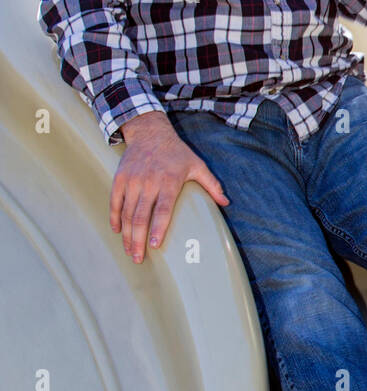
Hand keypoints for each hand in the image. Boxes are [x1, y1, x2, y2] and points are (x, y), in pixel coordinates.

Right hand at [110, 111, 229, 263]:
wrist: (150, 132)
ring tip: (129, 251)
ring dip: (126, 234)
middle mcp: (148, 182)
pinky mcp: (120, 178)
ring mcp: (132, 180)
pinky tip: (117, 231)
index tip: (154, 245)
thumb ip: (212, 185)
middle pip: (141, 216)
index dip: (158, 228)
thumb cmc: (177, 152)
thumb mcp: (197, 165)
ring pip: (127, 213)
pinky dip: (114, 218)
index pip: (163, 209)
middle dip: (138, 240)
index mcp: (169, 181)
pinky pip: (115, 202)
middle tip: (138, 258)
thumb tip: (226, 203)